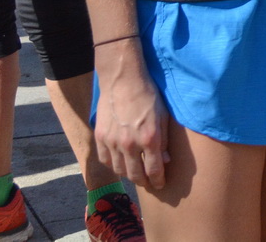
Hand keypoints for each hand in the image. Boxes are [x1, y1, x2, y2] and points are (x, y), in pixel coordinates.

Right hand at [93, 48, 171, 187]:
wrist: (123, 80)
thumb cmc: (148, 95)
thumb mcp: (163, 116)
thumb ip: (164, 141)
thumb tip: (165, 161)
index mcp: (149, 138)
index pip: (154, 170)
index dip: (158, 180)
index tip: (160, 184)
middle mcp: (130, 144)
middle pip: (135, 175)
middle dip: (144, 181)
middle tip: (148, 182)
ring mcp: (112, 142)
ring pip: (119, 170)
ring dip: (128, 175)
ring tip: (135, 173)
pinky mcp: (100, 137)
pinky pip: (105, 160)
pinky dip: (113, 164)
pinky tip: (120, 162)